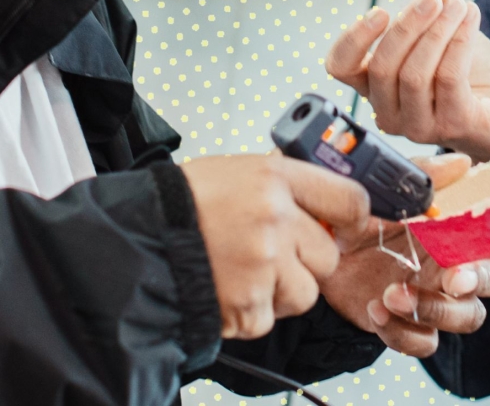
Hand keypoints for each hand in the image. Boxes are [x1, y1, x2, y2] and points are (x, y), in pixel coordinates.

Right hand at [182, 153, 372, 339]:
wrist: (137, 236)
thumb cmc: (184, 202)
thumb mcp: (237, 171)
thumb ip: (282, 185)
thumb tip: (322, 199)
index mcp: (275, 178)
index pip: (350, 199)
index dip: (351, 218)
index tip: (344, 225)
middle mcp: (275, 219)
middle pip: (328, 255)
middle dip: (306, 261)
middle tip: (274, 255)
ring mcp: (263, 264)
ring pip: (306, 293)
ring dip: (282, 290)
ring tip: (245, 273)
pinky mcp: (248, 303)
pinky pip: (270, 318)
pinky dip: (251, 312)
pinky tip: (227, 289)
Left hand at [320, 154, 489, 355]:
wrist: (321, 250)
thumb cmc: (363, 216)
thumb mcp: (388, 189)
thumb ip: (424, 176)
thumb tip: (461, 164)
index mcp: (460, 228)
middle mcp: (456, 263)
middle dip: (483, 280)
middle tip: (453, 278)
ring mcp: (437, 296)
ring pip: (469, 316)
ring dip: (438, 309)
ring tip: (393, 294)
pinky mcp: (413, 324)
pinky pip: (428, 342)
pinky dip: (405, 332)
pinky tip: (377, 311)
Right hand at [326, 0, 489, 162]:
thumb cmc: (465, 74)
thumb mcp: (441, 35)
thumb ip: (430, 10)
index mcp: (374, 86)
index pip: (342, 67)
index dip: (354, 39)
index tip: (379, 11)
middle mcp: (388, 111)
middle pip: (382, 67)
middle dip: (408, 25)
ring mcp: (417, 126)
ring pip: (414, 74)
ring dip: (438, 31)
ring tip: (460, 6)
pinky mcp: (451, 126)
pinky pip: (448, 79)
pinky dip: (459, 42)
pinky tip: (471, 21)